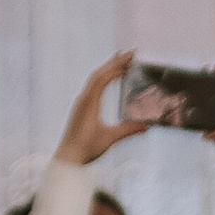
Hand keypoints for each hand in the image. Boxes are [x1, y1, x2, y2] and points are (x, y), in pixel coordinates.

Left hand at [54, 52, 154, 169]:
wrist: (67, 159)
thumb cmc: (84, 149)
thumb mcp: (110, 139)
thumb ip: (129, 131)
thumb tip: (147, 126)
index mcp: (89, 103)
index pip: (103, 77)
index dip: (116, 66)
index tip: (129, 57)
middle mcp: (83, 99)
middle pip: (99, 74)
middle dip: (114, 63)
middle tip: (130, 55)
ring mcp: (81, 103)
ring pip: (94, 79)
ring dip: (108, 69)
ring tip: (122, 63)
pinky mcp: (81, 108)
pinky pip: (92, 87)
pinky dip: (103, 78)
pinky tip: (110, 80)